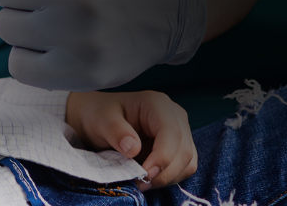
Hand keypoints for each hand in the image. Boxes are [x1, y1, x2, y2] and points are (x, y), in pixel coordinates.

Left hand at [64, 90, 196, 188]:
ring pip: (188, 161)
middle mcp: (174, 116)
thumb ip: (116, 132)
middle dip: (165, 172)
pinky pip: (184, 167)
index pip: (171, 133)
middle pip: (184, 150)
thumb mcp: (101, 120)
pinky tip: (150, 179)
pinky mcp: (178, 146)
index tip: (145, 175)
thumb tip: (134, 149)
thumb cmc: (100, 115)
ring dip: (168, 177)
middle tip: (141, 184)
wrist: (98, 118)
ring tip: (143, 183)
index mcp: (157, 104)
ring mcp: (179, 131)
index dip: (162, 157)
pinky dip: (169, 177)